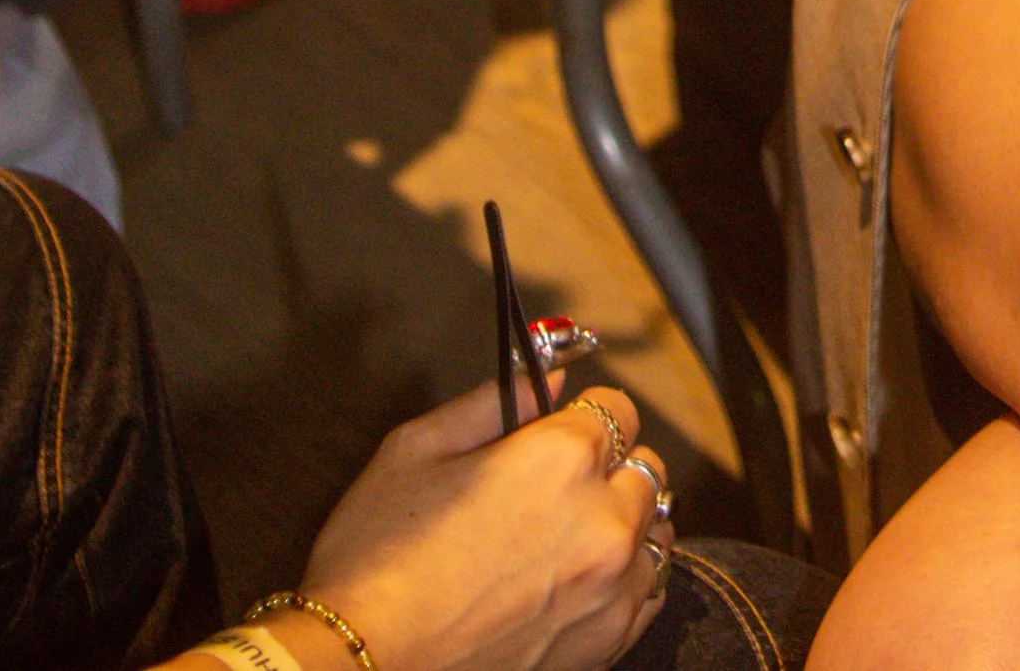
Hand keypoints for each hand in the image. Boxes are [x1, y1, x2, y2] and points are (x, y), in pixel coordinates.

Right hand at [297, 380, 670, 670]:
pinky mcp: (604, 644)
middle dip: (608, 467)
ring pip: (653, 530)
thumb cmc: (378, 560)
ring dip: (623, 523)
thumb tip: (550, 378)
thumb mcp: (417, 451)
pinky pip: (647, 593)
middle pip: (643, 467)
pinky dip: (626, 579)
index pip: (617, 408)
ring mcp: (609, 588)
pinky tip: (582, 582)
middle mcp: (602, 519)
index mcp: (562, 458)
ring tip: (569, 539)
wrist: (366, 668)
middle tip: (554, 490)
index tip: (556, 434)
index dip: (583, 417)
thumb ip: (492, 403)